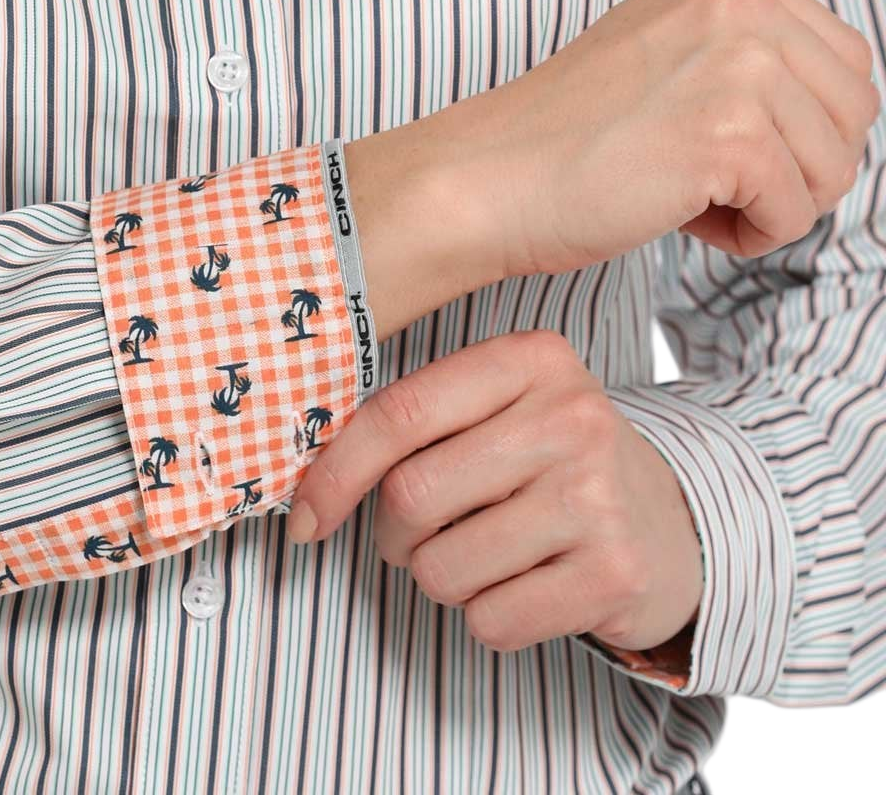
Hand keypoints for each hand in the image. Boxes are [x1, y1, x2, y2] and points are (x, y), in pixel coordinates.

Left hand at [288, 330, 703, 656]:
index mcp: (531, 359)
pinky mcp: (613, 573)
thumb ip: (421, 419)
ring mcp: (596, 496)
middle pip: (411, 496)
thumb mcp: (503, 407)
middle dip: (395, 536)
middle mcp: (569, 417)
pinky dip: (488, 618)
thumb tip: (311, 488)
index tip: (306, 517)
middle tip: (422, 537)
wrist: (672, 522)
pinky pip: (490, 621)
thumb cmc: (555, 462)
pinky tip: (526, 587)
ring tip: (487, 556)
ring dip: (443, 580)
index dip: (336, 473)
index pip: (400, 413)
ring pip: (443, 568)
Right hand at [399, 0, 879, 282]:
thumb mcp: (677, 49)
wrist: (493, 174)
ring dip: (773, 203)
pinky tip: (681, 213)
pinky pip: (795, 215)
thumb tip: (842, 113)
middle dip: (803, 164)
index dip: (804, 123)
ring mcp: (738, 61)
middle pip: (855, 110)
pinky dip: (747, 236)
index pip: (847, 57)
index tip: (732, 140)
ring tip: (693, 192)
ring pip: (834, 167)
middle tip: (721, 178)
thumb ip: (755, 53)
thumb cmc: (574, 132)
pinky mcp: (730, 132)